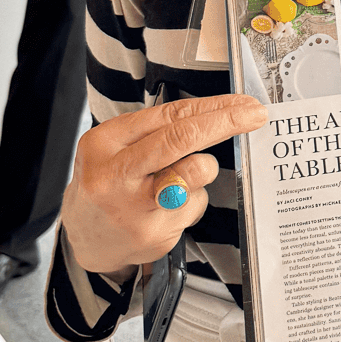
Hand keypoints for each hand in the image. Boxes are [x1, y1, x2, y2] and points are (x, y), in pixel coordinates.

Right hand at [61, 94, 267, 275]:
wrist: (87, 238)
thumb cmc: (107, 183)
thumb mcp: (112, 147)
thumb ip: (155, 131)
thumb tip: (213, 113)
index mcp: (104, 144)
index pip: (167, 116)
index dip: (212, 106)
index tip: (241, 102)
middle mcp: (116, 176)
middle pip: (182, 138)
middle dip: (226, 122)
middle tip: (253, 114)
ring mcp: (136, 208)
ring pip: (197, 173)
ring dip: (201, 170)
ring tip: (177, 180)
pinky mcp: (155, 234)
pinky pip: (194, 205)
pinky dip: (190, 202)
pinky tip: (167, 208)